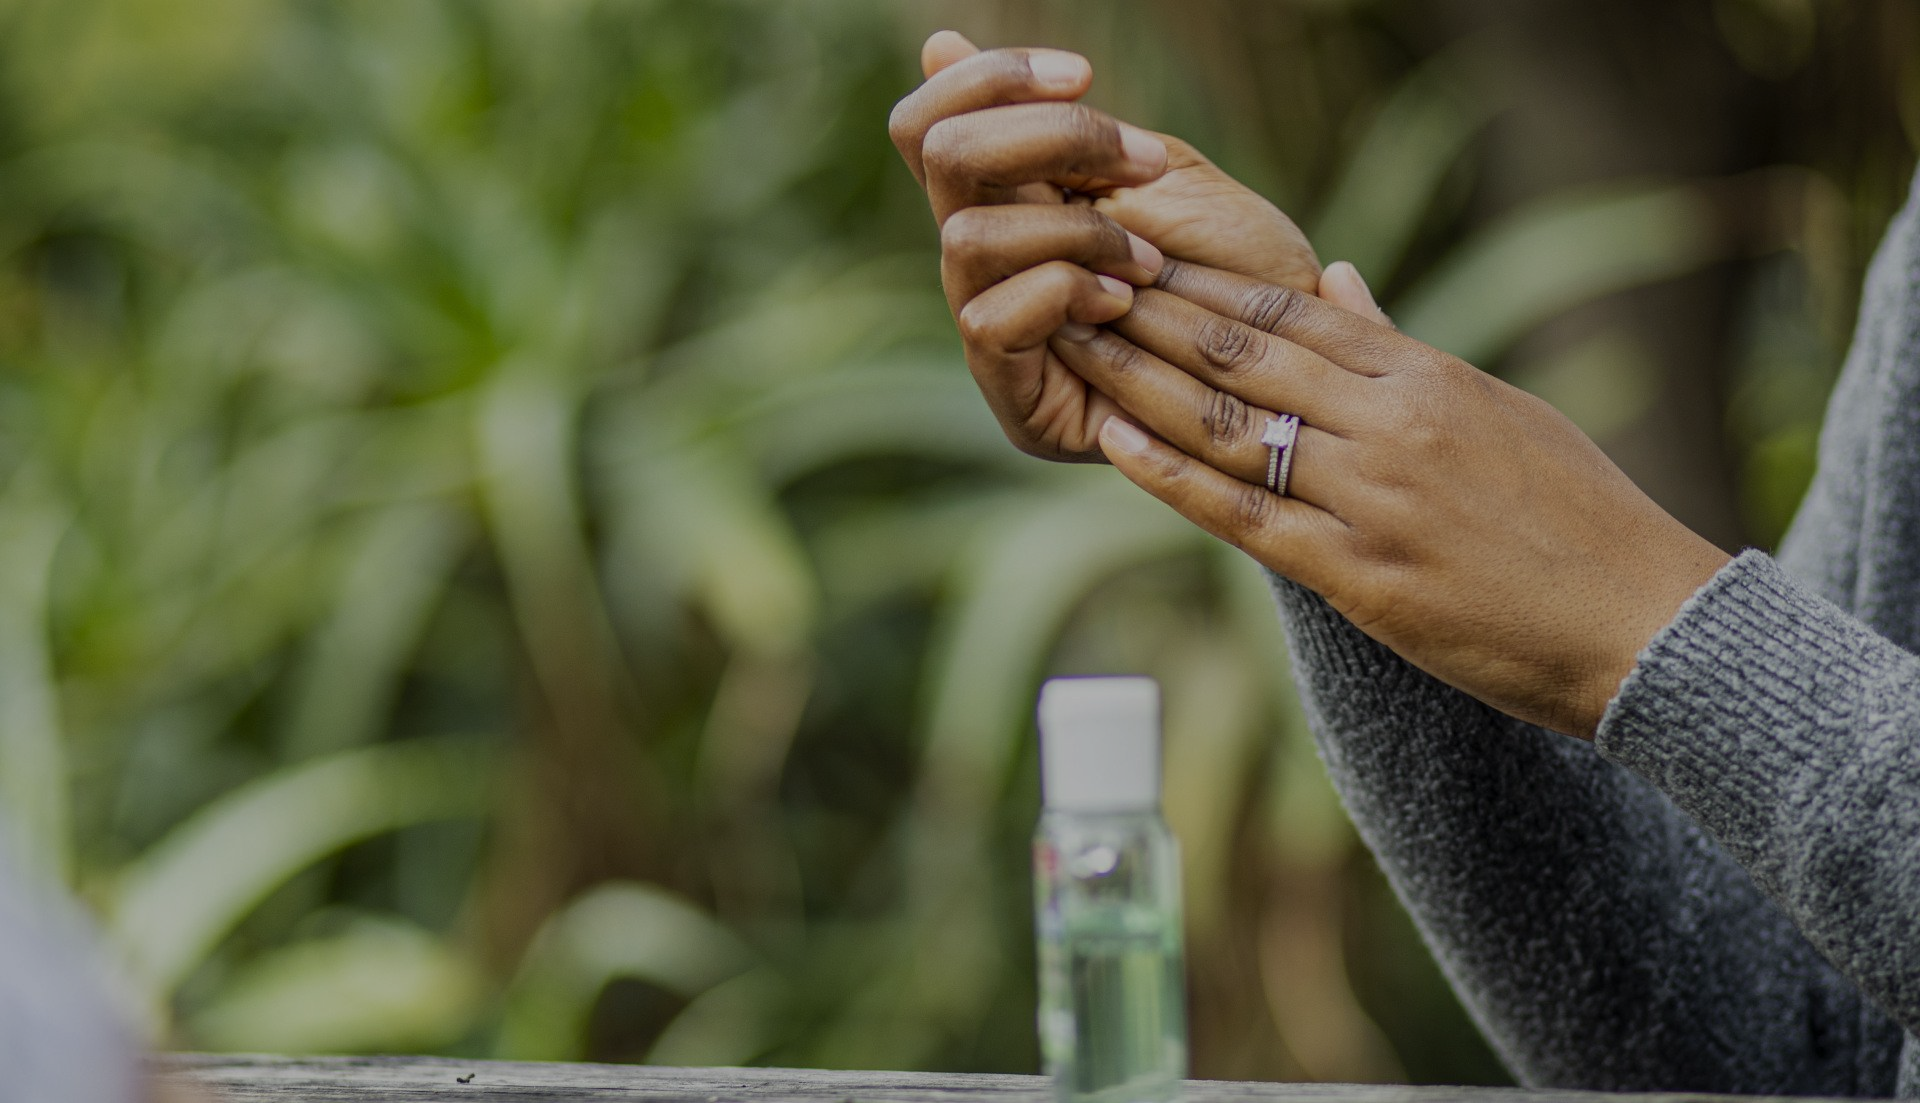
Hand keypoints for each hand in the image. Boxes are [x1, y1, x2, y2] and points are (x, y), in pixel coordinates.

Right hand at [889, 31, 1319, 460]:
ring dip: (1075, 231)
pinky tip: (1123, 305)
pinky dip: (1064, 293)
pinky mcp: (1015, 398)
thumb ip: (1059, 127)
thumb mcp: (1155, 175)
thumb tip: (935, 39)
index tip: (1085, 74)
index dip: (983, 80)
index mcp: (1008, 202)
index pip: (927, 126)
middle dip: (1049, 136)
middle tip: (1144, 163)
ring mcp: (993, 331)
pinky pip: (988, 319)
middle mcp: (985, 264)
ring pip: (966, 237)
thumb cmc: (1237, 271)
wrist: (1300, 368)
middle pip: (941, 156)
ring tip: (1151, 262)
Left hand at [1049, 260, 1728, 737]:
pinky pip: (1241, 513)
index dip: (1199, 280)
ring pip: (1228, 421)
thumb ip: (1401, 350)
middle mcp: (1390, 424)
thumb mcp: (1497, 409)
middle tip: (1073, 278)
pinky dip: (1169, 473)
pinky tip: (1112, 441)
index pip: (1288, 309)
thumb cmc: (1579, 518)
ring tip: (1070, 343)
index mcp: (1425, 378)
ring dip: (1137, 378)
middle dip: (1148, 312)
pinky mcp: (1357, 576)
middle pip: (1242, 350)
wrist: (1643, 624)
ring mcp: (1370, 498)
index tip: (1133, 255)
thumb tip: (1336, 279)